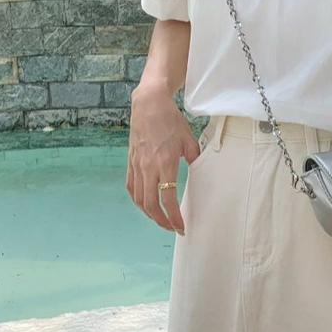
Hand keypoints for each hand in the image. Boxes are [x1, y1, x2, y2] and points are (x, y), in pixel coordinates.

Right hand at [126, 82, 200, 234]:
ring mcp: (137, 165)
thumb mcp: (189, 139)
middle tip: (172, 228)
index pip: (168, 198)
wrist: (149, 104)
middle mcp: (148, 167)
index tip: (181, 227)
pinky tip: (145, 204)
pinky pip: (131, 187)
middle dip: (162, 221)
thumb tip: (201, 173)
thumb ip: (195, 159)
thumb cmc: (170, 120)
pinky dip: (138, 200)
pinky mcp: (131, 162)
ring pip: (139, 198)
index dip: (174, 217)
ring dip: (149, 213)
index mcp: (165, 162)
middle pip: (150, 204)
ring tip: (161, 219)